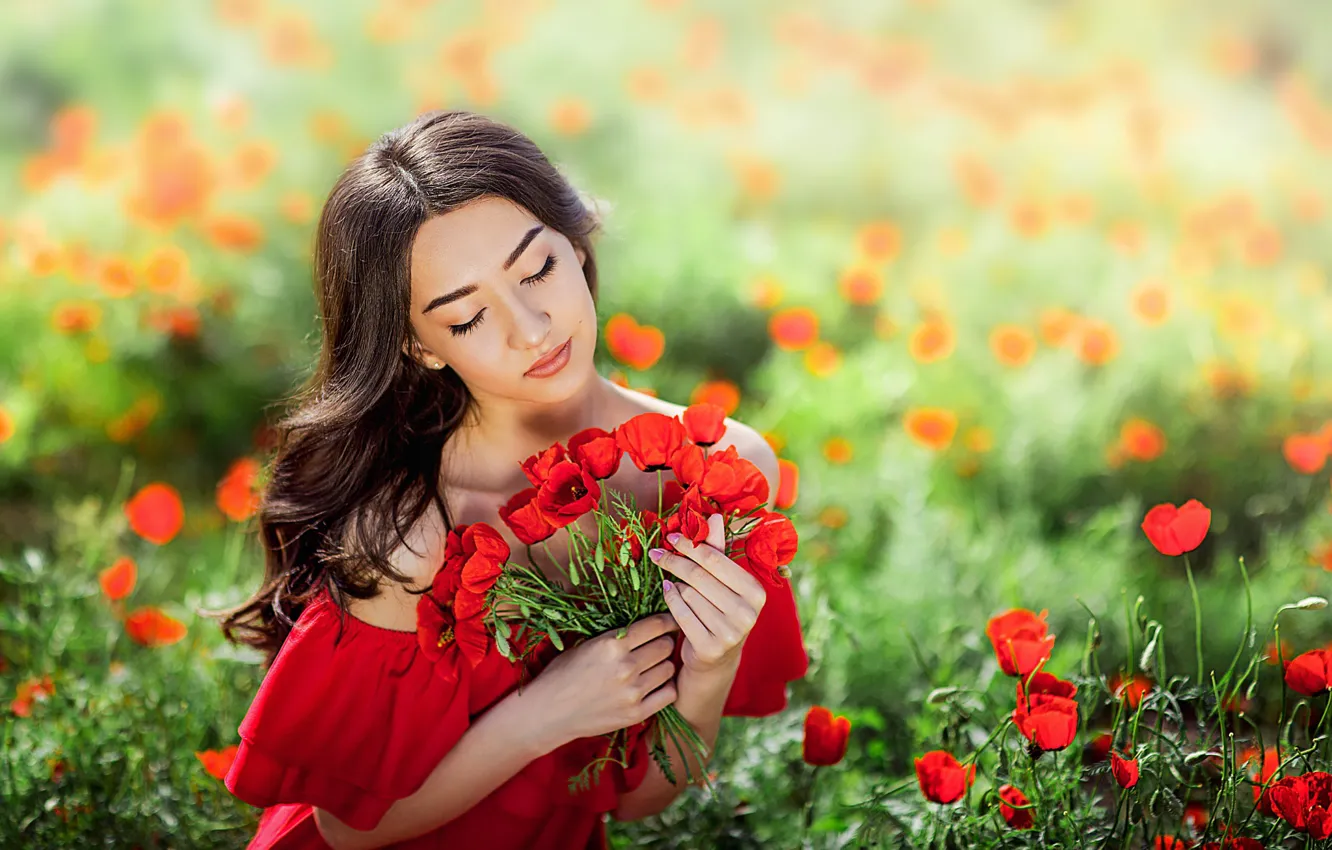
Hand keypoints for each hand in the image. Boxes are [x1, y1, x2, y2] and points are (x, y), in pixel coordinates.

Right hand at [527, 612, 680, 747]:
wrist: (548, 712)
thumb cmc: (563, 673)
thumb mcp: (586, 644)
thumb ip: (616, 635)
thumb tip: (647, 622)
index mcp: (612, 644)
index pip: (656, 625)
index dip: (668, 621)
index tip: (671, 621)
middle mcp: (625, 666)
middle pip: (666, 645)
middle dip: (665, 642)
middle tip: (659, 644)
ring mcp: (633, 692)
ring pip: (669, 669)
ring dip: (664, 665)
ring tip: (653, 666)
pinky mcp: (636, 713)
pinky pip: (669, 693)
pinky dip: (665, 687)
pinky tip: (655, 685)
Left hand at [649, 513, 766, 674]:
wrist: (716, 659)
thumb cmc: (718, 611)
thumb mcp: (722, 582)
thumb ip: (717, 550)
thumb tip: (713, 515)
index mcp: (756, 591)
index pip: (716, 560)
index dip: (691, 545)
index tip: (671, 536)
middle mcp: (748, 613)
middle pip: (699, 576)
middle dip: (674, 561)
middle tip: (656, 553)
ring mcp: (731, 633)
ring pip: (688, 593)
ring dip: (675, 585)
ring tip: (674, 584)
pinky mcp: (711, 648)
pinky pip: (680, 613)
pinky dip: (670, 599)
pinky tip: (668, 592)